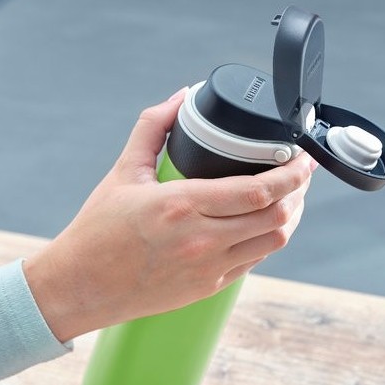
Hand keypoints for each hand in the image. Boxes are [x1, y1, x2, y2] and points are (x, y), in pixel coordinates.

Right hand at [24, 87, 316, 341]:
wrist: (81, 286)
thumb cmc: (98, 229)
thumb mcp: (124, 171)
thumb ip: (153, 128)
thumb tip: (181, 98)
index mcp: (181, 206)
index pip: (258, 191)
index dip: (292, 174)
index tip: (303, 159)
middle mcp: (201, 240)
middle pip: (277, 216)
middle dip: (299, 192)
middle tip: (301, 173)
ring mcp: (208, 268)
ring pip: (274, 241)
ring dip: (290, 217)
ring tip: (290, 197)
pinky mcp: (209, 287)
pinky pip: (255, 260)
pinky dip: (267, 239)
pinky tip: (264, 223)